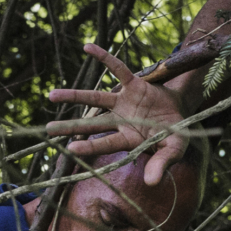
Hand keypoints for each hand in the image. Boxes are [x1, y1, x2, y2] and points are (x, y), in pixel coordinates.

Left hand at [45, 44, 194, 187]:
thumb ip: (161, 164)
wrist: (183, 112)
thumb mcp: (173, 151)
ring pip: (95, 98)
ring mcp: (124, 103)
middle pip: (92, 124)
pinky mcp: (133, 85)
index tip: (70, 149)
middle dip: (70, 127)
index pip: (105, 143)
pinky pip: (117, 68)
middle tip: (48, 129)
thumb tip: (152, 183)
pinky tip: (87, 47)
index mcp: (129, 139)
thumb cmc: (175, 136)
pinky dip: (104, 58)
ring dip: (74, 97)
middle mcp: (121, 121)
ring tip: (51, 96)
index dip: (90, 146)